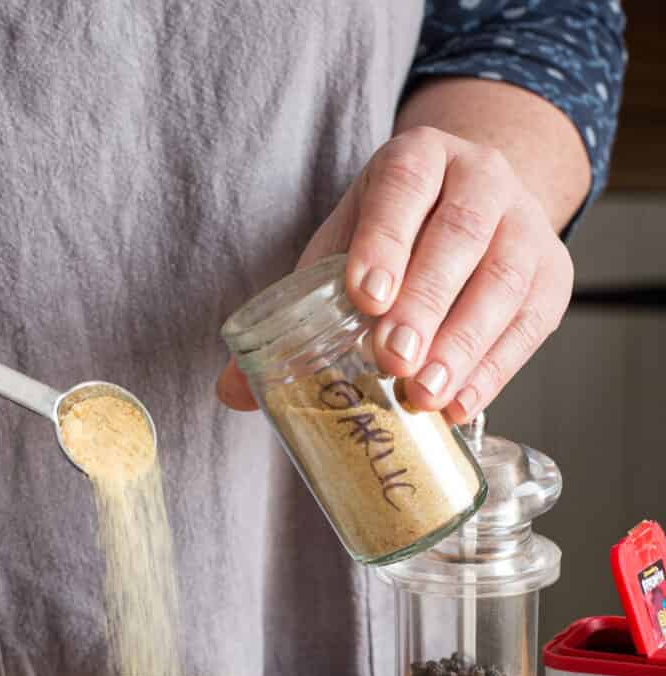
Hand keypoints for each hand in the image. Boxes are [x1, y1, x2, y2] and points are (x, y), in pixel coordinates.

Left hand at [217, 126, 573, 422]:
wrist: (474, 206)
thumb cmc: (391, 237)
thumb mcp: (338, 250)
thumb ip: (291, 312)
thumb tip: (233, 392)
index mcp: (417, 161)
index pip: (403, 189)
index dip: (385, 240)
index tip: (364, 296)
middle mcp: (480, 179)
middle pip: (461, 234)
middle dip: (426, 300)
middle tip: (393, 357)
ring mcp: (524, 224)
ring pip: (505, 278)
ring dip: (465, 343)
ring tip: (425, 393)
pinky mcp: (554, 274)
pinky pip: (531, 323)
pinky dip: (497, 368)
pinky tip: (461, 404)